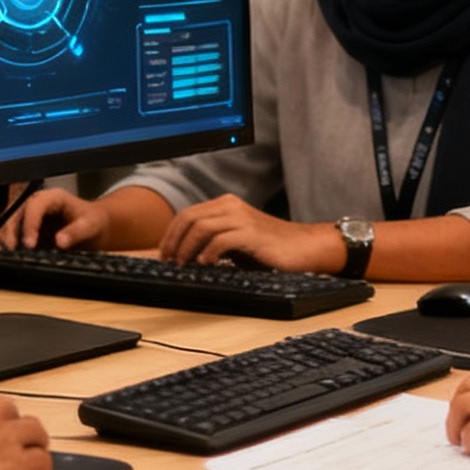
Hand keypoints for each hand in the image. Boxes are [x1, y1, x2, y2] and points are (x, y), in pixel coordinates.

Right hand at [0, 188, 107, 251]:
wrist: (96, 228)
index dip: (30, 223)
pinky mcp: (28, 231)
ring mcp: (31, 218)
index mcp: (53, 198)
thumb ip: (76, 232)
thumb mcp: (90, 226)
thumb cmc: (94, 222)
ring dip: (5, 238)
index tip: (29, 243)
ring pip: (10, 224)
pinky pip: (12, 235)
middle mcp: (39, 205)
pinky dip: (6, 244)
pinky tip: (4, 255)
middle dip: (11, 232)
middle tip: (11, 251)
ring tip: (4, 254)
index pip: (35, 206)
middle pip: (17, 214)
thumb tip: (60, 241)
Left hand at [156, 195, 346, 274]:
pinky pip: (222, 239)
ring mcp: (242, 218)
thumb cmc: (270, 249)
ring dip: (186, 247)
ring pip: (201, 226)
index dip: (170, 234)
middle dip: (173, 241)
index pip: (187, 214)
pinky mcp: (252, 234)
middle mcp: (231, 207)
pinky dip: (209, 252)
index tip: (164, 254)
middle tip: (168, 261)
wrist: (305, 247)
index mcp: (226, 205)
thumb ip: (214, 242)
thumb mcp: (236, 242)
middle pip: (189, 218)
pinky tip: (206, 264)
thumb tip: (185, 255)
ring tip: (182, 264)